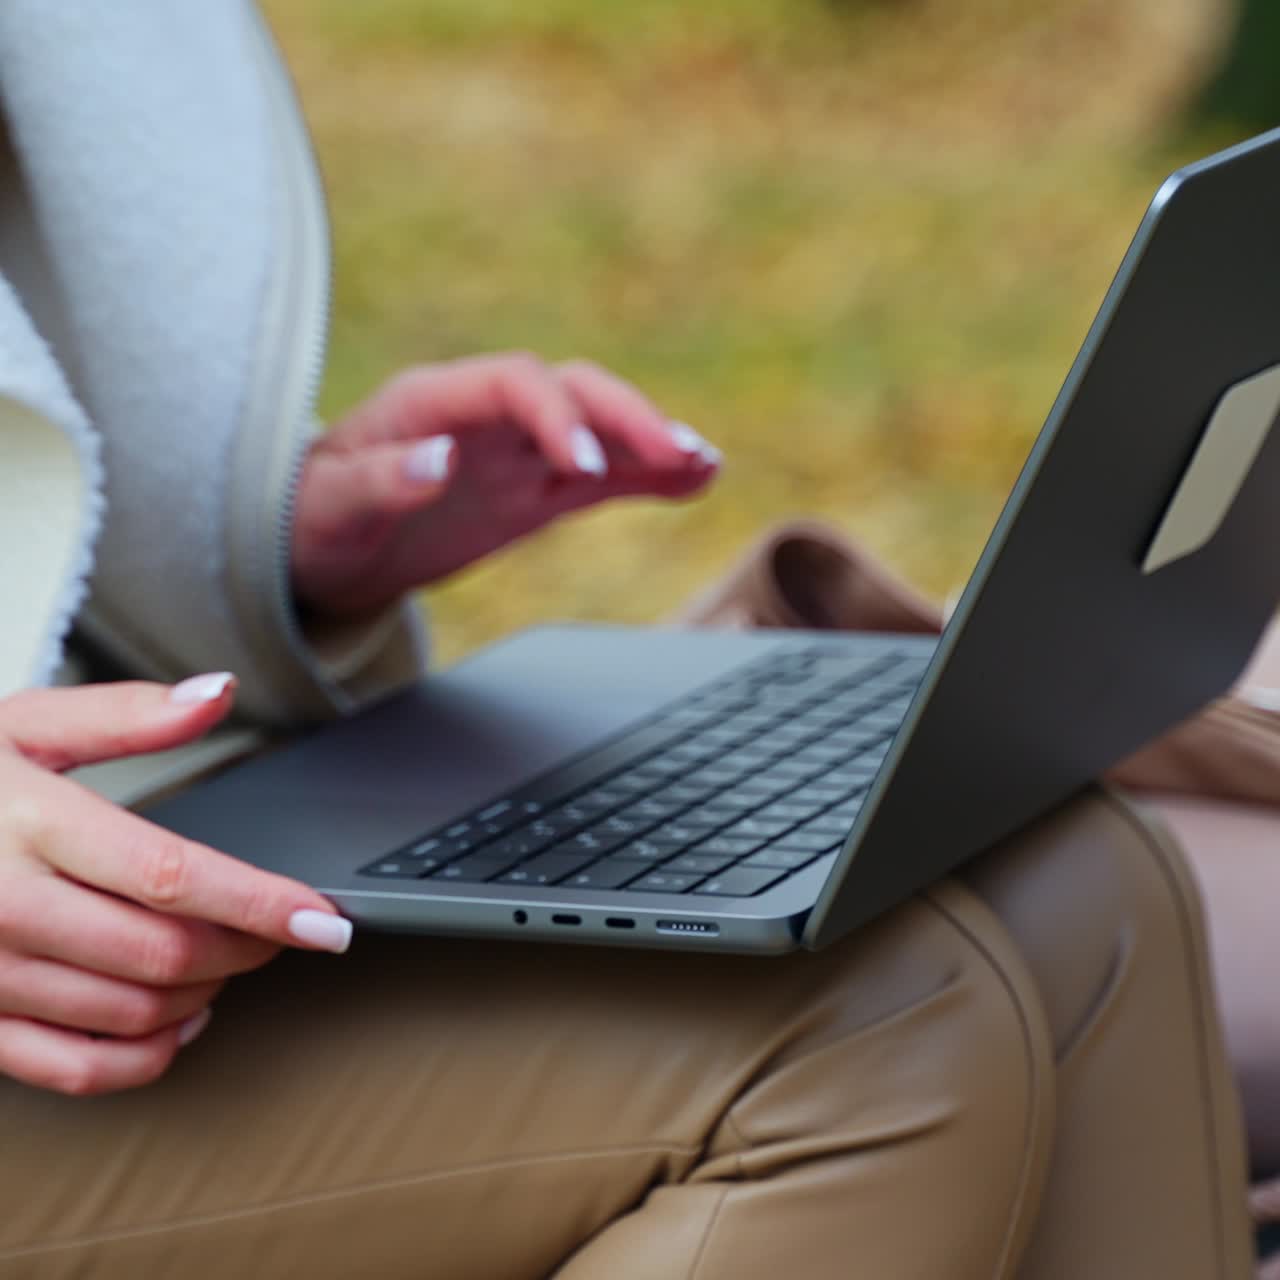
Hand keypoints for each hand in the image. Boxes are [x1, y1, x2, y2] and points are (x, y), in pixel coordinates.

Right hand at [0, 676, 352, 1094]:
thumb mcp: (24, 724)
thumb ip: (126, 715)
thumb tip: (216, 692)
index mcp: (29, 824)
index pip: (174, 876)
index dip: (263, 902)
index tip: (325, 920)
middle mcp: (2, 907)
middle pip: (165, 952)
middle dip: (247, 945)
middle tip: (284, 926)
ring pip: (131, 1013)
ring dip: (207, 994)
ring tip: (233, 959)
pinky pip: (73, 1069)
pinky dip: (145, 1057)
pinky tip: (179, 1024)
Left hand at [291, 353, 720, 615]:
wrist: (319, 547)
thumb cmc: (308, 522)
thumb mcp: (325, 510)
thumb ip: (377, 482)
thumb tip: (437, 459)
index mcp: (433, 400)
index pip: (513, 384)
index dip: (556, 416)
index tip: (583, 468)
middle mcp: (484, 416)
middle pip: (571, 392)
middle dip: (626, 419)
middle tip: (676, 455)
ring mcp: (514, 452)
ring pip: (597, 429)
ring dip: (650, 442)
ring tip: (704, 463)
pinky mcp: (532, 490)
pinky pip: (599, 477)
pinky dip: (646, 478)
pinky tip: (694, 480)